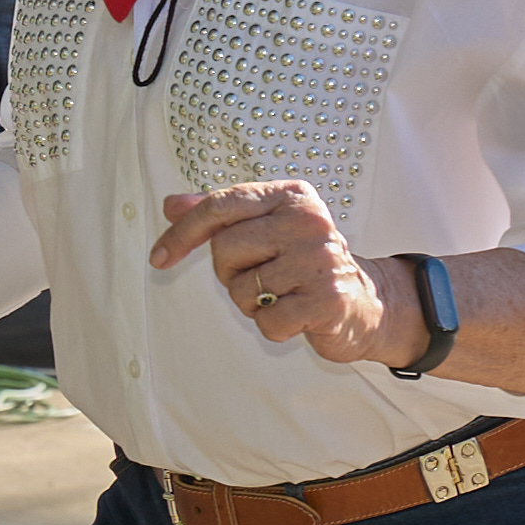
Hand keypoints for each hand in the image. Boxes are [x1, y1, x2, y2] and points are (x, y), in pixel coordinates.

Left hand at [153, 180, 402, 358]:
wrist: (365, 302)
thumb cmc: (306, 264)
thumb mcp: (268, 228)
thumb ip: (221, 214)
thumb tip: (171, 205)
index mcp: (293, 196)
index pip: (221, 205)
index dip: (183, 233)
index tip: (159, 257)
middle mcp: (309, 222)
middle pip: (225, 249)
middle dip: (232, 272)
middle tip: (265, 276)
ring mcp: (320, 261)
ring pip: (241, 289)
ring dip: (253, 303)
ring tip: (284, 295)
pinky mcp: (327, 300)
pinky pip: (267, 322)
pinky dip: (274, 327)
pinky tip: (297, 315)